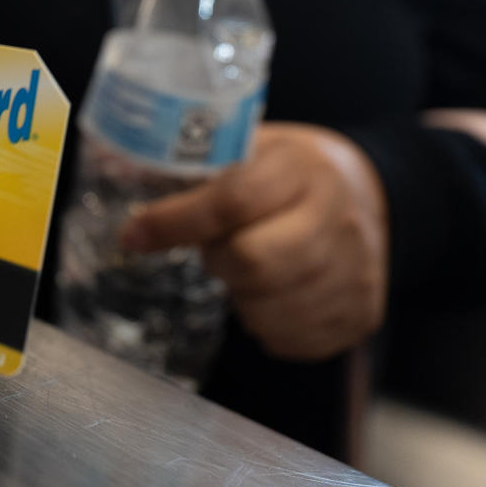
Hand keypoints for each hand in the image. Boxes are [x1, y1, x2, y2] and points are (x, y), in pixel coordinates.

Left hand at [119, 123, 388, 361]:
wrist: (371, 193)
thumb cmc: (290, 171)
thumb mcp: (254, 146)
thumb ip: (197, 163)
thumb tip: (114, 166)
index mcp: (302, 168)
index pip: (233, 200)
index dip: (175, 222)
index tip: (133, 234)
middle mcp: (337, 218)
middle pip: (253, 263)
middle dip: (218, 262)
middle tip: (217, 251)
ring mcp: (357, 270)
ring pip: (271, 309)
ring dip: (242, 297)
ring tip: (249, 270)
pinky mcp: (362, 312)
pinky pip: (294, 340)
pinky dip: (268, 325)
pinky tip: (273, 296)